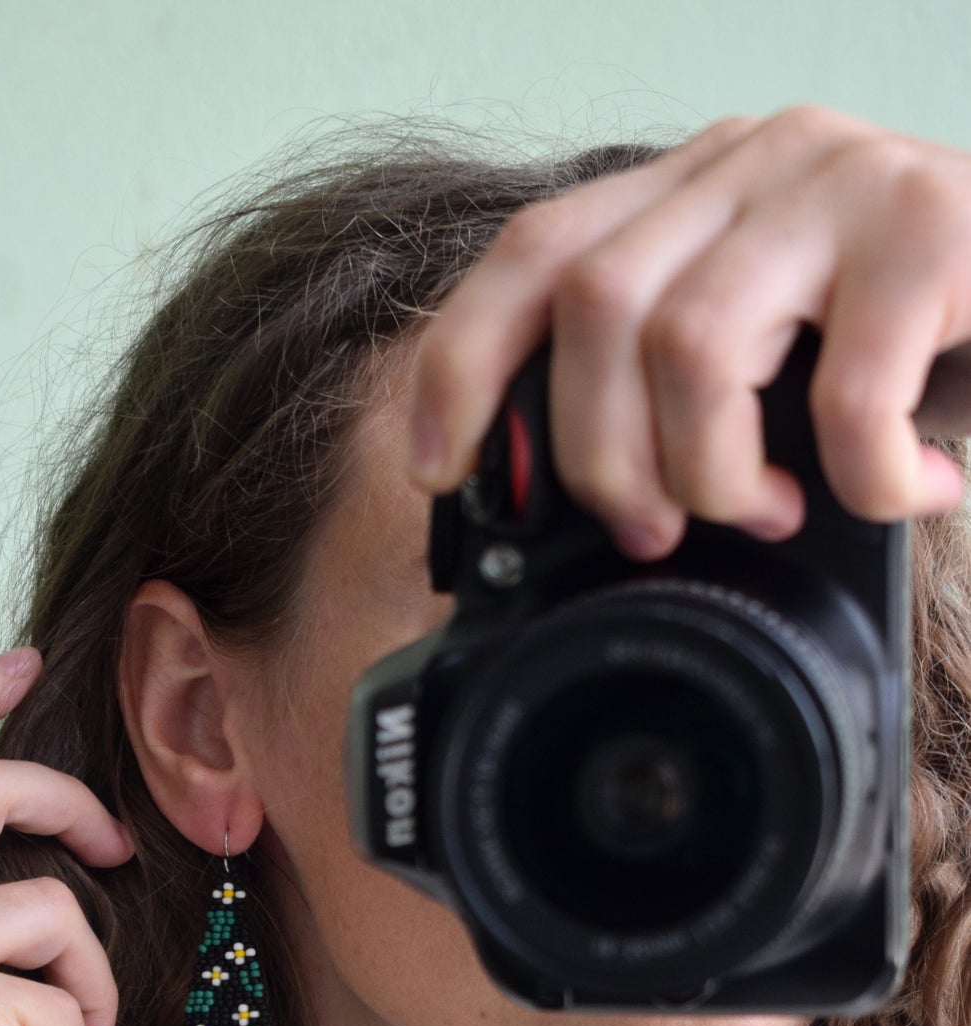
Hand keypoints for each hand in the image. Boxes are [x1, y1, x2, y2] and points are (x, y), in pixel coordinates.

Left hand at [407, 104, 970, 556]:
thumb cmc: (920, 345)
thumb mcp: (776, 358)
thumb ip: (676, 388)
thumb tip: (578, 508)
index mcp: (696, 189)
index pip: (534, 250)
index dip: (464, 365)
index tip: (442, 471)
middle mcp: (756, 159)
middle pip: (595, 309)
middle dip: (603, 459)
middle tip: (658, 529)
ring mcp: (843, 180)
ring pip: (691, 344)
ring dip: (713, 473)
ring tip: (773, 511)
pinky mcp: (933, 226)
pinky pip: (846, 390)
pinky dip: (863, 480)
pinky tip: (904, 492)